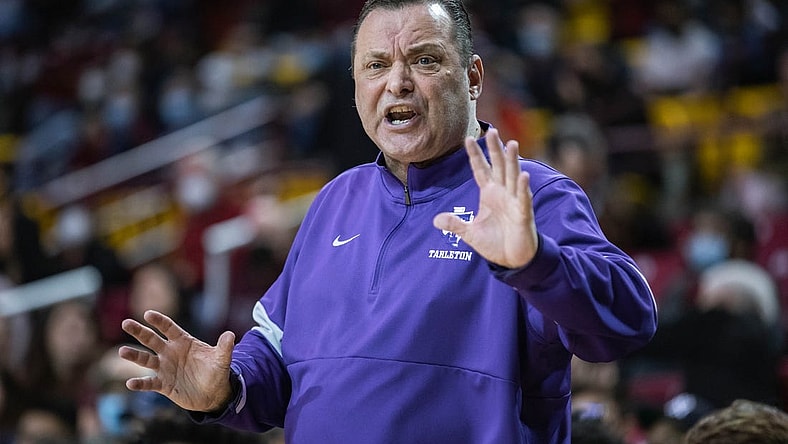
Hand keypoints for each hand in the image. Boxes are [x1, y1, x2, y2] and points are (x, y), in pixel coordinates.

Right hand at [118, 310, 235, 411]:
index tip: (148, 313)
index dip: (159, 321)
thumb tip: (231, 335)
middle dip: (139, 331)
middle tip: (126, 323)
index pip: (169, 328)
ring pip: (146, 359)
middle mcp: (170, 352)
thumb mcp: (222, 360)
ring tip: (122, 351)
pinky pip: (149, 383)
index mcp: (183, 342)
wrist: (213, 393)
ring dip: (134, 355)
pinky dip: (140, 383)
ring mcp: (165, 368)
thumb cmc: (216, 371)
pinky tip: (130, 383)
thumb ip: (224, 348)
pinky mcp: (163, 385)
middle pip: (152, 339)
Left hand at [433, 128, 537, 268]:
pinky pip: (523, 198)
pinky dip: (523, 187)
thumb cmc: (494, 243)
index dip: (475, 155)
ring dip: (513, 161)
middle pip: (498, 166)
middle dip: (495, 149)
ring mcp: (514, 201)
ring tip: (512, 143)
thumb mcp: (469, 234)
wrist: (512, 260)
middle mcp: (502, 193)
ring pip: (513, 176)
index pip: (481, 170)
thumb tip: (435, 220)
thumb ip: (455, 224)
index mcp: (489, 194)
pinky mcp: (523, 213)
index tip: (468, 138)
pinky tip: (523, 175)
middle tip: (492, 130)